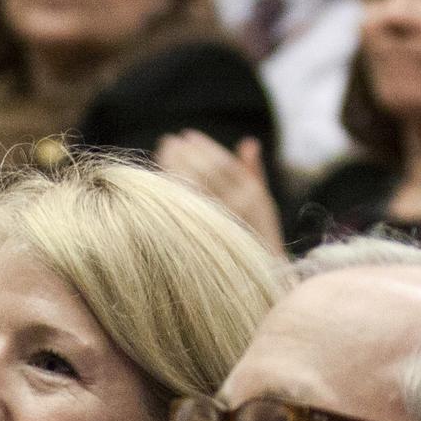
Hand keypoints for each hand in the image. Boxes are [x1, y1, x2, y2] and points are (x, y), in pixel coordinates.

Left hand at [155, 130, 285, 255]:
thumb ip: (254, 174)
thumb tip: (248, 142)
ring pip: (191, 187)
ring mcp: (217, 224)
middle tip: (168, 140)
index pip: (223, 165)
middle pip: (205, 172)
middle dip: (185, 153)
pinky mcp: (200, 239)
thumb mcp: (263, 209)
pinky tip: (157, 180)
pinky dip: (169, 190)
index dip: (204, 147)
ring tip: (163, 152)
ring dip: (175, 166)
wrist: (254, 285)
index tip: (186, 135)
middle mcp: (237, 209)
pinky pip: (182, 208)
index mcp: (254, 197)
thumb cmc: (256, 242)